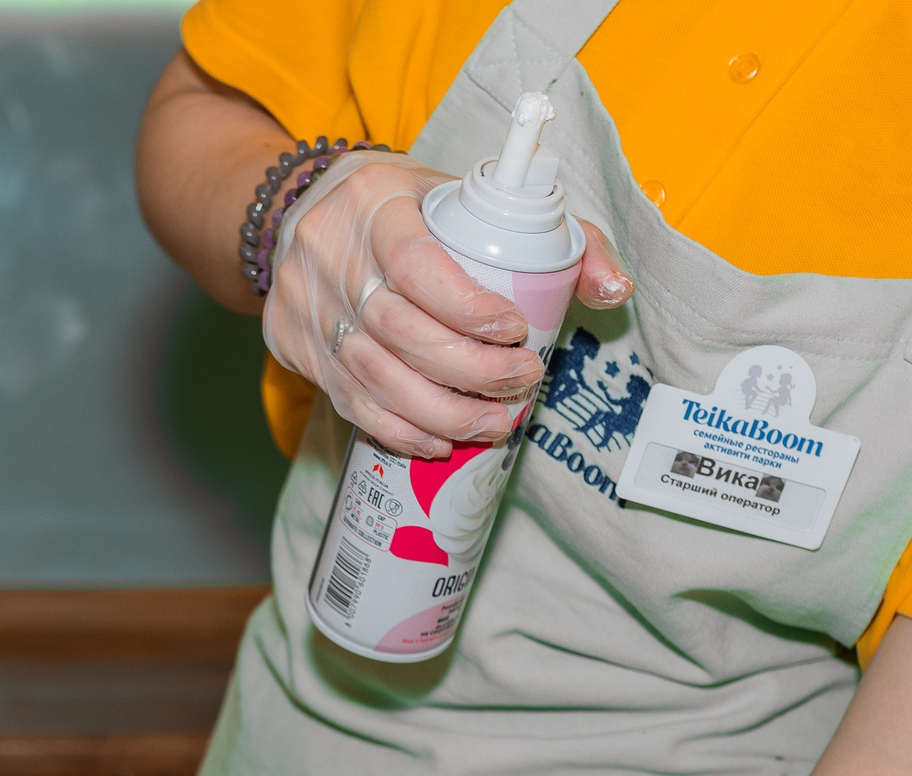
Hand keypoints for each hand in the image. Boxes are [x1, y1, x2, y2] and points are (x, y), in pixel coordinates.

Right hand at [262, 154, 632, 458]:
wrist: (304, 212)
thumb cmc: (407, 208)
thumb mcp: (470, 199)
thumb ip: (555, 236)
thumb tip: (614, 290)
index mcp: (376, 204)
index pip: (416, 263)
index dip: (467, 308)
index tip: (514, 330)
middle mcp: (332, 255)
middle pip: (398, 329)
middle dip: (468, 371)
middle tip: (520, 383)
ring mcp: (309, 306)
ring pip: (373, 375)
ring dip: (439, 412)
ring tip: (492, 425)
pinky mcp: (297, 346)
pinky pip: (348, 401)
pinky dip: (397, 428)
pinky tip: (437, 441)